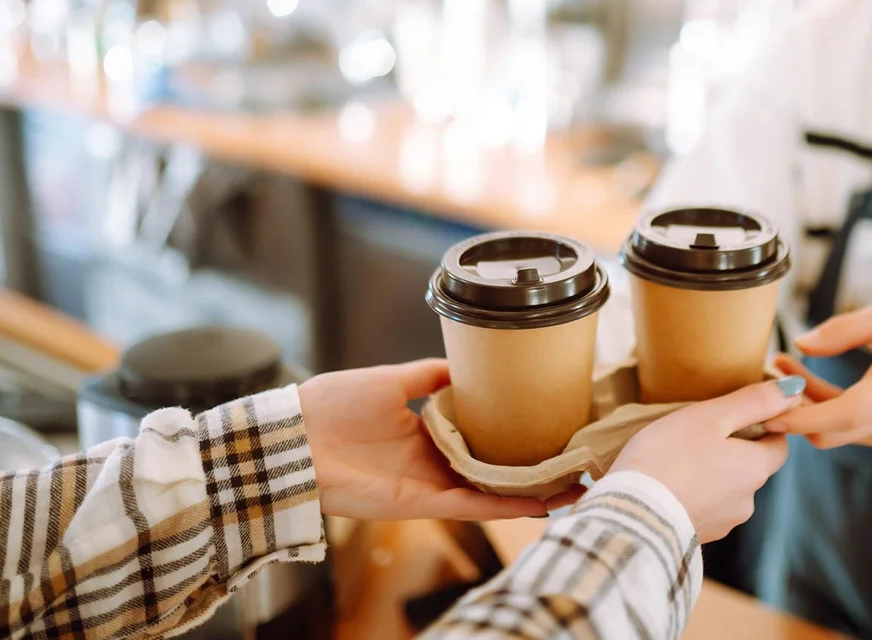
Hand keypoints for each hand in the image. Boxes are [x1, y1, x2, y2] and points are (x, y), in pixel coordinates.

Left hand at [298, 360, 567, 521]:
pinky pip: (470, 506)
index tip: (547, 423)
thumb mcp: (391, 378)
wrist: (295, 438)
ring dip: (531, 492)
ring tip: (574, 487)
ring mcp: (429, 483)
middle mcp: (431, 459)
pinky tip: (538, 503)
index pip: (478, 433)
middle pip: (492, 466)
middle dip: (531, 467)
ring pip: (490, 490)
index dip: (511, 432)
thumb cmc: (333, 403)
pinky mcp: (421, 503)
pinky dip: (504, 505)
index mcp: (423, 428)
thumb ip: (428, 374)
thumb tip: (466, 363)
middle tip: (576, 459)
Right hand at [611, 377, 802, 542]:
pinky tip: (668, 485)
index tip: (733, 415)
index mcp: (756, 469)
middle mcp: (748, 501)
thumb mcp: (711, 417)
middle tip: (697, 433)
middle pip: (751, 467)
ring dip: (711, 474)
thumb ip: (753, 402)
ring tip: (676, 460)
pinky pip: (704, 508)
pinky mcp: (698, 537)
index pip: (778, 445)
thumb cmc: (669, 456)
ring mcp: (723, 523)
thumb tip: (795, 388)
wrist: (631, 515)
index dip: (762, 426)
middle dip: (731, 450)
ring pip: (726, 489)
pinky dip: (693, 494)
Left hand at [764, 303, 871, 456]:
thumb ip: (846, 329)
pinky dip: (822, 414)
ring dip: (803, 408)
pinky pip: (846, 432)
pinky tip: (808, 384)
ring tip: (784, 367)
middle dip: (792, 409)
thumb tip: (802, 344)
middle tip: (770, 370)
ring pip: (834, 434)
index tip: (769, 405)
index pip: (846, 412)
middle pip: (830, 432)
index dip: (803, 415)